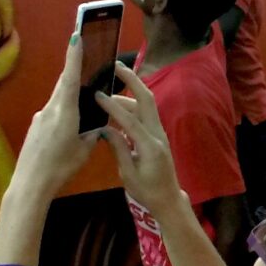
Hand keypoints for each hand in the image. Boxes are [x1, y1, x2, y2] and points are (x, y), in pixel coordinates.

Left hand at [12, 33, 100, 195]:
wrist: (30, 183)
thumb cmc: (61, 167)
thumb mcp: (85, 149)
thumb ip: (92, 132)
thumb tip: (98, 124)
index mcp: (65, 112)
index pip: (71, 78)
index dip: (75, 56)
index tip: (77, 36)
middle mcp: (50, 109)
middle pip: (64, 84)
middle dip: (76, 72)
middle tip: (90, 60)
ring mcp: (40, 117)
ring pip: (59, 98)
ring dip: (72, 93)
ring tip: (87, 95)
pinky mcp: (36, 127)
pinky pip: (54, 111)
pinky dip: (66, 109)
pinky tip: (73, 124)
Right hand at [96, 63, 184, 210]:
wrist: (168, 198)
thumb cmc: (147, 190)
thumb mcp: (128, 173)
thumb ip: (118, 149)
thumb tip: (104, 129)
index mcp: (150, 145)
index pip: (130, 119)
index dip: (112, 106)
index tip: (97, 94)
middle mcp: (158, 134)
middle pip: (147, 100)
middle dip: (133, 81)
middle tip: (116, 66)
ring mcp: (159, 132)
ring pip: (145, 106)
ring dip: (129, 94)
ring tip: (109, 86)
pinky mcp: (157, 135)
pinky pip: (144, 115)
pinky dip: (131, 107)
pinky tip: (115, 106)